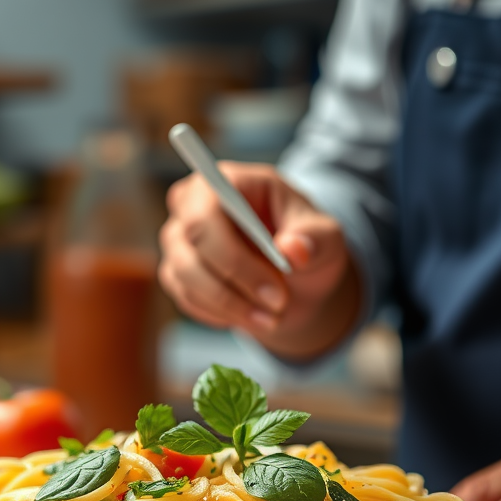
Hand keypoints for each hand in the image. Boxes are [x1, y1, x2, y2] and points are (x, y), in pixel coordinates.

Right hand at [158, 163, 361, 359]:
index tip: (276, 288)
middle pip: (189, 249)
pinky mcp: (175, 273)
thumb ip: (314, 239)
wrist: (294, 278)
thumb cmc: (305, 243)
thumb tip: (294, 249)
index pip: (206, 212)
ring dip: (231, 307)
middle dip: (234, 286)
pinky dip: (222, 314)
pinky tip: (250, 314)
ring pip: (186, 280)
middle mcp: (191, 206)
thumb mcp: (325, 237)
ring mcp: (178, 240)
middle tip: (278, 307)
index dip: (233, 255)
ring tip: (272, 319)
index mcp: (227, 181)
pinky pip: (188, 299)